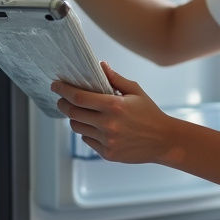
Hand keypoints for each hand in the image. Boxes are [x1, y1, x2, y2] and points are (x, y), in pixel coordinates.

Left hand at [52, 62, 176, 163]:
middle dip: (63, 104)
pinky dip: (86, 132)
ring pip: (77, 128)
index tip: (55, 85)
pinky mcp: (107, 154)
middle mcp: (108, 124)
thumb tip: (100, 65)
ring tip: (79, 112)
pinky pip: (87, 141)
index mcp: (114, 106)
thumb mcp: (135, 91)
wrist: (163, 141)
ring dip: (74, 118)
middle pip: (72, 113)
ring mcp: (107, 141)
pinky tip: (94, 126)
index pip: (79, 97)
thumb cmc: (150, 114)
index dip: (63, 90)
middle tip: (61, 99)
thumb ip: (115, 78)